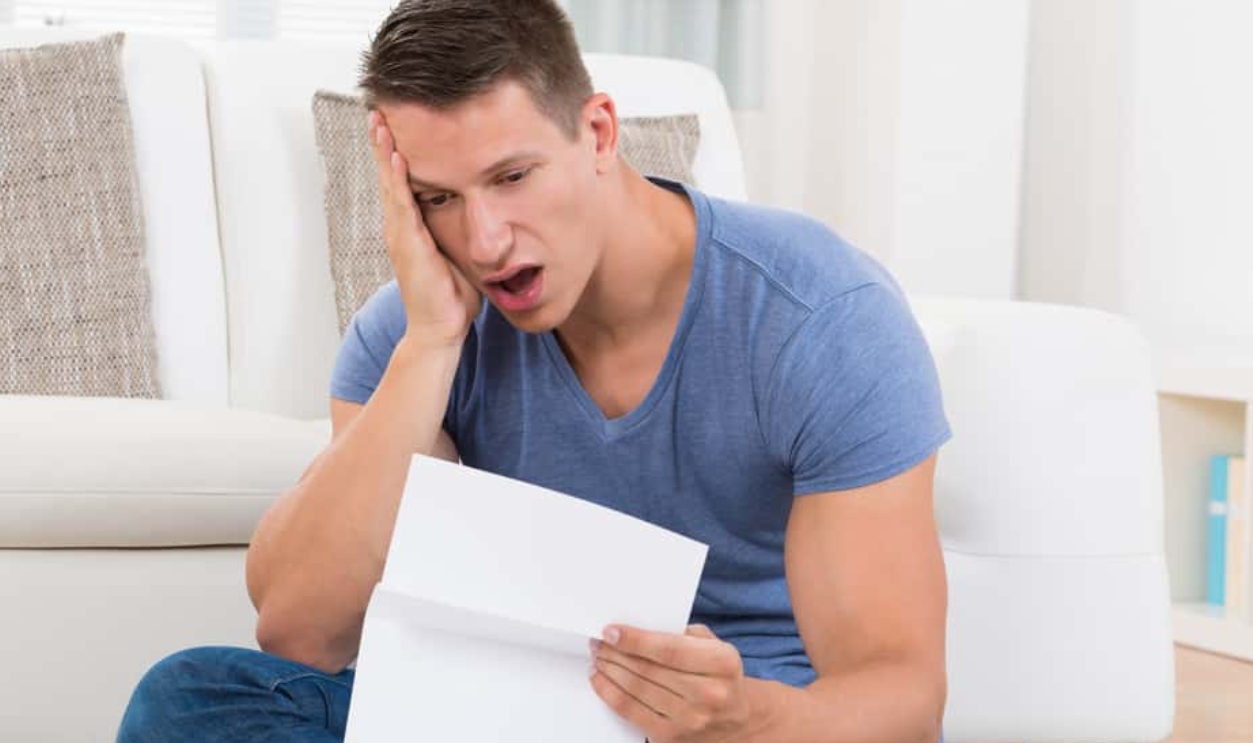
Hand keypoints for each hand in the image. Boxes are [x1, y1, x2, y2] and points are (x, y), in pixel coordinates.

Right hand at [367, 110, 480, 348]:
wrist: (440, 329)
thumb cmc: (452, 298)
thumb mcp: (461, 255)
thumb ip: (466, 234)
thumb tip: (487, 219)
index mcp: (412, 228)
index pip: (402, 182)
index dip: (397, 154)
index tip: (395, 125)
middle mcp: (400, 227)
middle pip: (389, 175)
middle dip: (384, 143)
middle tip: (378, 110)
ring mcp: (401, 235)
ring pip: (390, 184)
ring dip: (386, 153)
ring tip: (380, 122)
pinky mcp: (408, 245)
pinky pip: (402, 205)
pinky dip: (399, 180)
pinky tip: (399, 158)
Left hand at [590, 624, 761, 742]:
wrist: (737, 721)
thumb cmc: (719, 677)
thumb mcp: (715, 647)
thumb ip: (684, 634)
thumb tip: (638, 626)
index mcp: (722, 663)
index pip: (670, 650)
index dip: (636, 640)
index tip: (611, 631)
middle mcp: (709, 694)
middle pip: (648, 669)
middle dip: (616, 653)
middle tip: (599, 641)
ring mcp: (690, 719)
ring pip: (635, 690)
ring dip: (609, 670)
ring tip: (598, 656)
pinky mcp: (671, 738)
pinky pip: (630, 712)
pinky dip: (609, 693)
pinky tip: (600, 679)